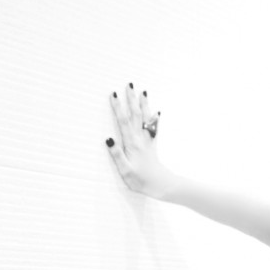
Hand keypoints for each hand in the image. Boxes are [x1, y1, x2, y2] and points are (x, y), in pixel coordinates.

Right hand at [105, 83, 176, 198]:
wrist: (161, 185)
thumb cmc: (141, 180)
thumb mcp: (125, 170)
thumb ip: (116, 154)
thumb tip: (108, 138)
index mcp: (131, 144)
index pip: (123, 121)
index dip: (117, 107)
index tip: (113, 93)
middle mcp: (140, 139)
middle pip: (135, 115)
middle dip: (131, 99)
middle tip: (129, 84)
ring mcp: (147, 141)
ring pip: (145, 118)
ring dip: (144, 104)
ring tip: (143, 92)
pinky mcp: (152, 145)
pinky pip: (154, 128)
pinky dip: (154, 119)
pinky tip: (156, 112)